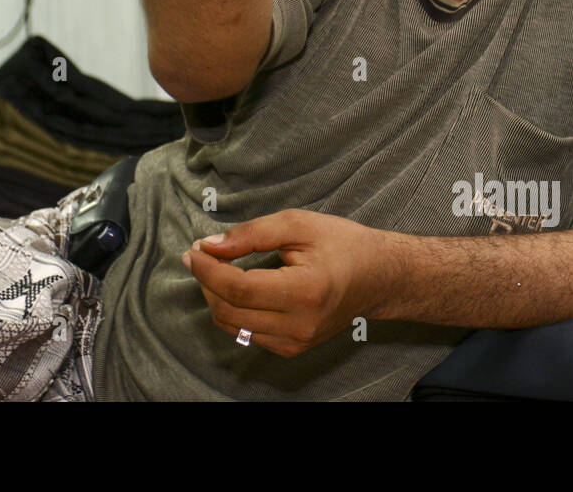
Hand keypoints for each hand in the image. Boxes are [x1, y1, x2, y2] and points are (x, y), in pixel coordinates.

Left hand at [181, 208, 394, 356]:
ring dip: (215, 297)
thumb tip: (210, 246)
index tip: (194, 250)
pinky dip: (233, 311)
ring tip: (215, 268)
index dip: (208, 270)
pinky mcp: (293, 348)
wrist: (378, 276)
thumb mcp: (298, 224)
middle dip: (206, 282)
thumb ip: (251, 234)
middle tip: (201, 255)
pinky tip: (235, 288)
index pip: (239, 289)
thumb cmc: (342, 244)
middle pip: (229, 312)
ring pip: (233, 327)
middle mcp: (300, 325)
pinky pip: (247, 334)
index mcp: (305, 291)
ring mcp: (297, 342)